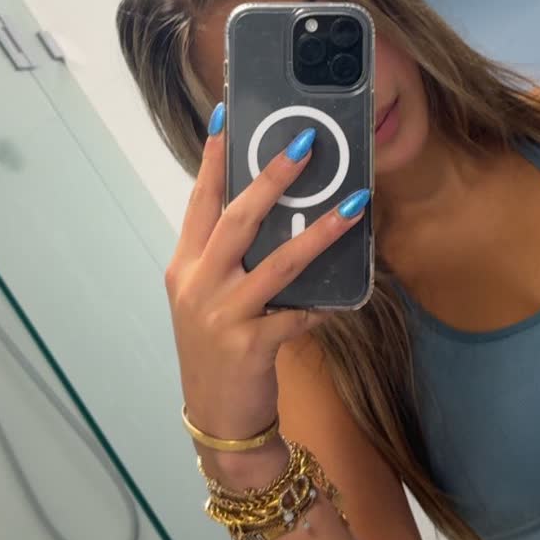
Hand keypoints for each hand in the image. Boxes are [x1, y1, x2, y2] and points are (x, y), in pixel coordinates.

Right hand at [165, 111, 366, 451]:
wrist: (216, 421)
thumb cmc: (217, 352)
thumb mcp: (208, 300)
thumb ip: (227, 260)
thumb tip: (270, 212)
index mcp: (185, 266)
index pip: (200, 202)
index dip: (213, 159)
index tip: (225, 118)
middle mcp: (198, 284)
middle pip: (237, 219)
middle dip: (272, 177)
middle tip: (305, 144)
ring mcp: (222, 315)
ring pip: (277, 262)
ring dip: (320, 231)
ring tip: (354, 203)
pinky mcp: (250, 346)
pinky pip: (298, 314)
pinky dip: (323, 303)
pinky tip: (348, 295)